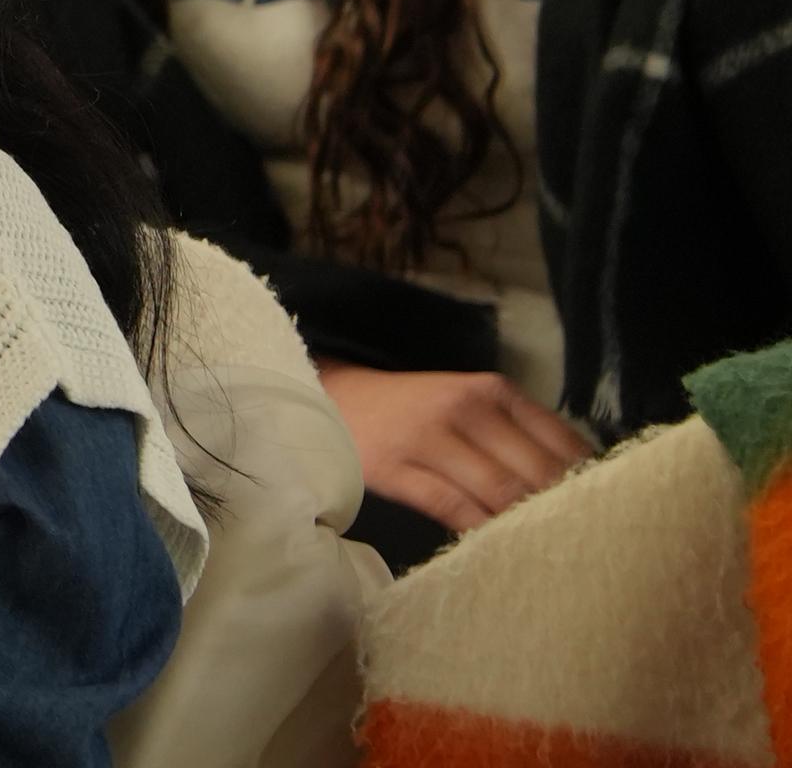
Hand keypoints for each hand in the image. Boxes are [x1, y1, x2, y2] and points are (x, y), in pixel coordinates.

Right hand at [313, 362, 591, 534]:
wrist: (333, 399)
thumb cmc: (415, 410)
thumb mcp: (470, 406)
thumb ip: (520, 437)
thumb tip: (586, 487)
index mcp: (492, 391)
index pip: (562, 442)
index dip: (592, 484)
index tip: (613, 516)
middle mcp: (465, 408)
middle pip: (535, 472)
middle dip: (566, 512)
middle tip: (591, 548)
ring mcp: (429, 437)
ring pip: (499, 492)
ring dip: (528, 526)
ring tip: (554, 555)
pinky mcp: (396, 468)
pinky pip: (452, 507)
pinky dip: (481, 531)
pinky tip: (499, 548)